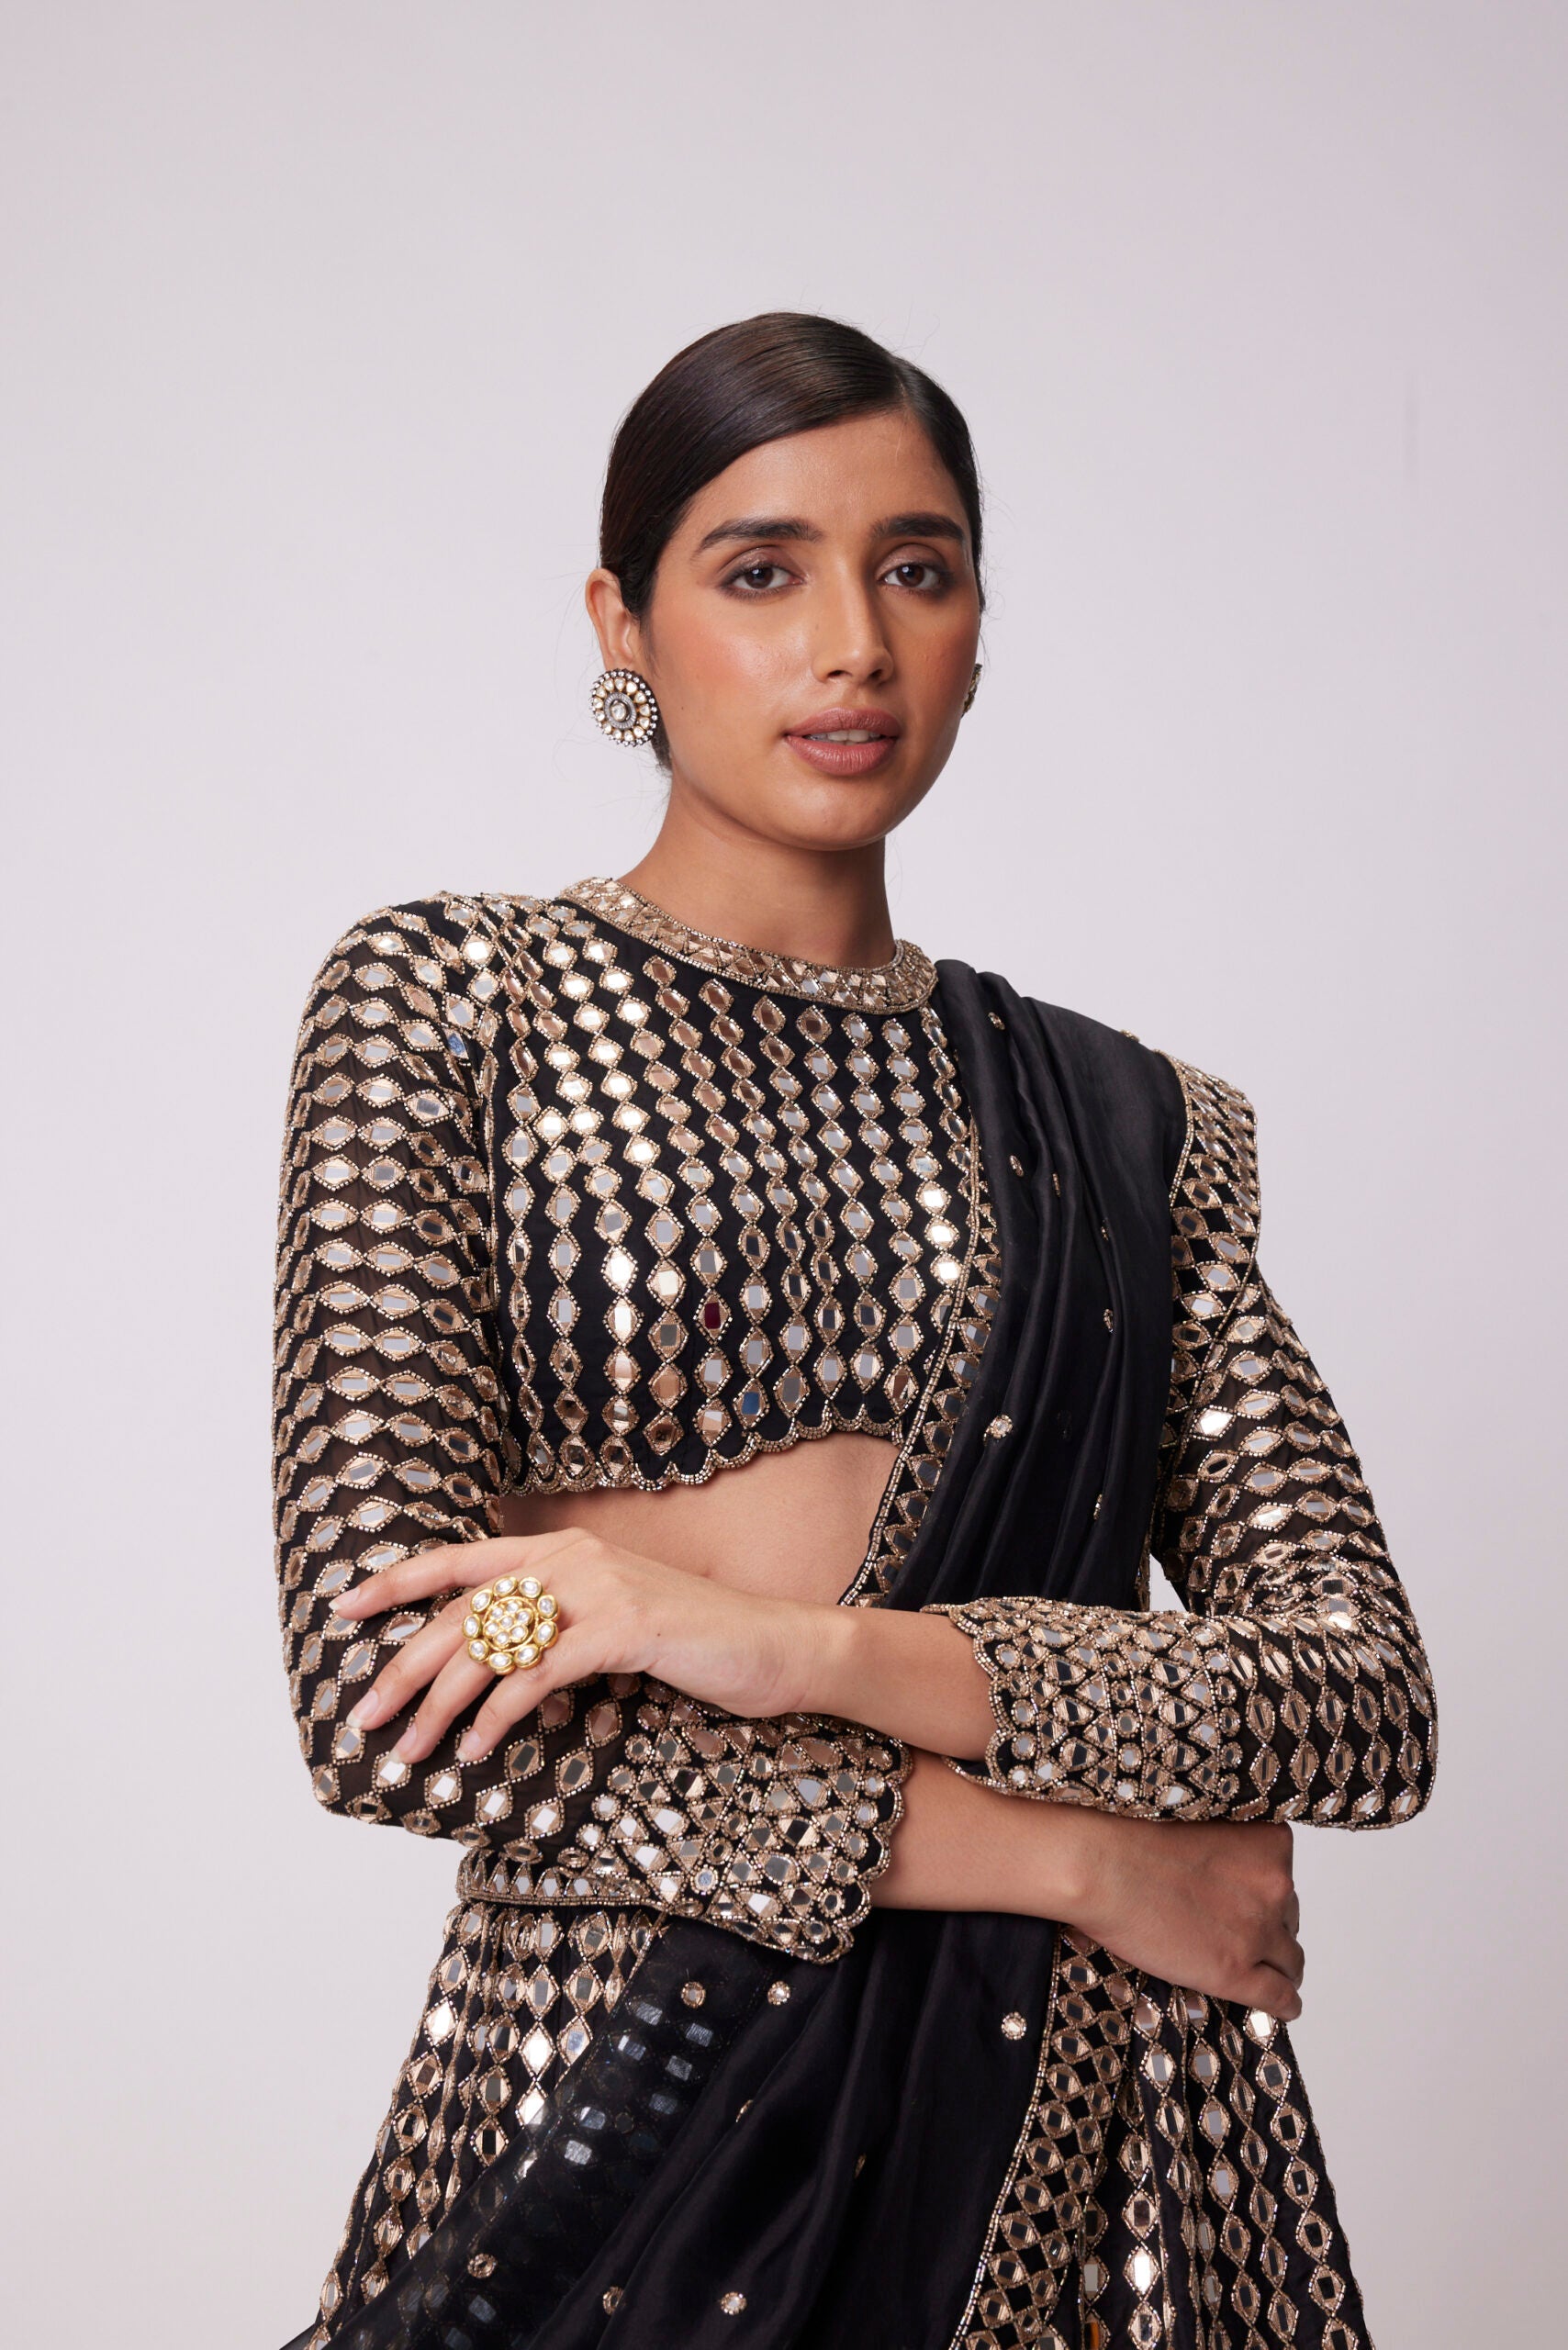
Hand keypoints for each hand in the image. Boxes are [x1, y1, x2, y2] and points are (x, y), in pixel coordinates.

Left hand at [332, 1530, 821, 1764]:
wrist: (775, 1645)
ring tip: (412, 1749)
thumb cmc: (694, 1646)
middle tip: (366, 1715)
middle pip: (463, 1611)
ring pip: (491, 1645)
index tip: (345, 1609)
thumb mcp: (613, 1628)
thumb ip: (556, 1636)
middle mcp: (572, 1558)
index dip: (398, 1582)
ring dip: (441, 1705)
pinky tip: (478, 1747)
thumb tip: (495, 1686)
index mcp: (564, 1550)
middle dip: (403, 1667)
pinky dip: (498, 1715)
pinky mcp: (623, 1626)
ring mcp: (599, 1587)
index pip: (462, 1559)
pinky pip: (537, 1673)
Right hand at [1062, 1806, 1304, 2019]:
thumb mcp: (1204, 1829)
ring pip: (1290, 1960)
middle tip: (1241, 1935)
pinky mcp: (1237, 1972)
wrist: (1106, 1868)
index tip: (1251, 1904)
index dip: (1265, 1895)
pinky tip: (1284, 2008)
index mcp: (1271, 1843)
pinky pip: (1279, 1997)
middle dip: (1269, 1928)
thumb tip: (1235, 1885)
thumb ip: (1232, 1854)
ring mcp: (1258, 1931)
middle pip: (1288, 1918)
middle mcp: (1276, 1885)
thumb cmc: (1137, 1841)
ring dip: (1279, 1967)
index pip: (1285, 1879)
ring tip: (1267, 1975)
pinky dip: (1284, 2005)